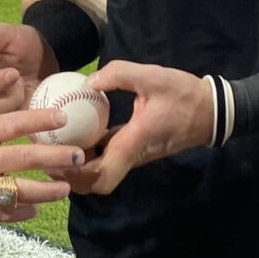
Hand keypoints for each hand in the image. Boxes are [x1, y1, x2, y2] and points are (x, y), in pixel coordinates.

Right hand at [0, 23, 54, 116]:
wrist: (48, 54)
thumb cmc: (21, 42)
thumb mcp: (3, 33)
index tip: (13, 73)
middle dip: (7, 97)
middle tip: (22, 81)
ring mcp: (2, 112)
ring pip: (3, 122)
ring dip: (19, 104)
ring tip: (28, 88)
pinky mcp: (20, 122)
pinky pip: (22, 129)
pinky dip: (33, 121)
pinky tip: (39, 104)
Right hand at [0, 107, 82, 228]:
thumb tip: (0, 105)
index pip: (14, 122)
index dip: (41, 118)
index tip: (63, 117)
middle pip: (26, 157)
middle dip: (56, 157)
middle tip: (78, 156)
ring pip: (21, 190)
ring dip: (47, 191)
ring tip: (65, 190)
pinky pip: (4, 213)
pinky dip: (22, 212)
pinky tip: (35, 211)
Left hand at [65, 61, 210, 194]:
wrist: (211, 111)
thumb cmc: (184, 95)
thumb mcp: (152, 76)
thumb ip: (118, 74)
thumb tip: (87, 82)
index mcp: (133, 143)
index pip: (101, 177)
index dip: (76, 176)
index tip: (55, 160)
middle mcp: (131, 156)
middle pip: (95, 183)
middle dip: (70, 175)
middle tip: (47, 153)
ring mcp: (133, 155)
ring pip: (100, 174)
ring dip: (77, 167)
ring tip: (55, 144)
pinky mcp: (134, 148)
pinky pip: (107, 158)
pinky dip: (89, 154)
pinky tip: (75, 133)